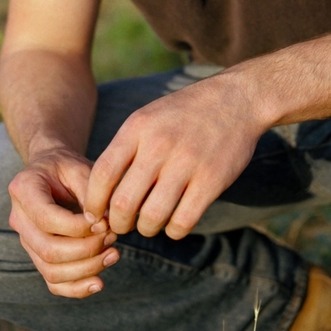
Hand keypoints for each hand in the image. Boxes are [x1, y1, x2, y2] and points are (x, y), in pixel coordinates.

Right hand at [8, 147, 119, 297]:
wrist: (52, 170)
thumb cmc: (67, 167)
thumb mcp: (80, 167)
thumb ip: (90, 192)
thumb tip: (103, 224)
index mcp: (23, 189)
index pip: (47, 219)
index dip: (79, 227)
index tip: (105, 222)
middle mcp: (19, 218)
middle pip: (47, 250)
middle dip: (86, 250)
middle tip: (112, 237)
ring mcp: (26, 240)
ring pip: (51, 270)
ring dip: (86, 269)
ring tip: (113, 254)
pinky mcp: (37, 255)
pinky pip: (53, 281)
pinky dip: (76, 288)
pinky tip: (99, 283)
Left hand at [84, 75, 263, 239]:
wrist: (236, 100)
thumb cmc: (184, 114)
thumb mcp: (148, 118)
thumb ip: (125, 150)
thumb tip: (101, 195)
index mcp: (138, 127)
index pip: (102, 174)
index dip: (94, 202)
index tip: (96, 214)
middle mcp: (159, 144)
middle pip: (123, 202)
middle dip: (118, 223)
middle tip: (123, 224)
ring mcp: (187, 162)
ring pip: (152, 217)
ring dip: (146, 229)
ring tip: (148, 224)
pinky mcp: (212, 180)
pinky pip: (183, 221)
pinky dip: (173, 230)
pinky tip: (174, 222)